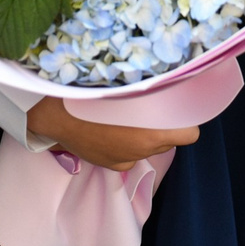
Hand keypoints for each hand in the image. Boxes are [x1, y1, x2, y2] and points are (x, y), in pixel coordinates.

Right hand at [27, 97, 197, 170]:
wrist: (54, 115)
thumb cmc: (89, 94)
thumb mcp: (125, 87)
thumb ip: (150, 91)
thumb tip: (171, 80)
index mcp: (151, 132)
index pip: (189, 134)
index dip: (186, 121)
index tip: (179, 109)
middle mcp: (142, 150)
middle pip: (168, 139)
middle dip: (162, 126)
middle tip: (149, 107)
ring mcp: (126, 160)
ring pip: (147, 147)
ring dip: (142, 135)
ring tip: (124, 115)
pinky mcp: (112, 165)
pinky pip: (128, 155)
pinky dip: (125, 145)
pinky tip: (109, 130)